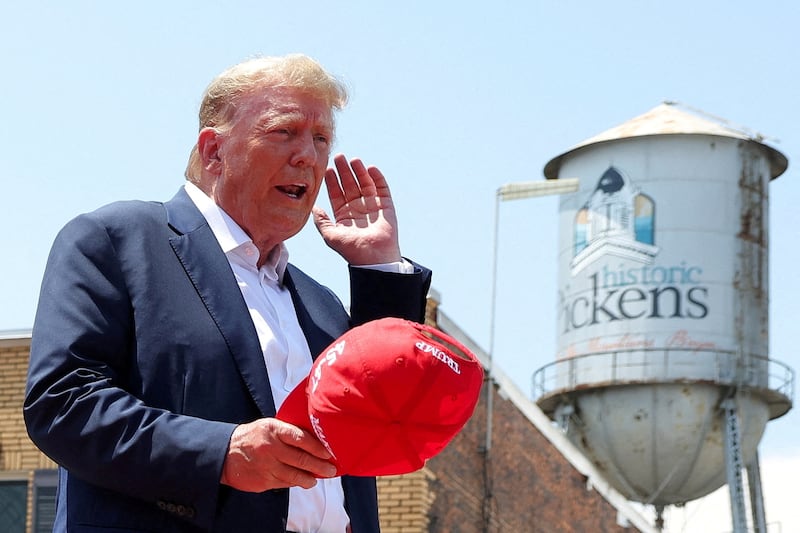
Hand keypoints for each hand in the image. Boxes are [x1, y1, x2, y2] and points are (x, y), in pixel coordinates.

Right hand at [220, 418, 336, 491]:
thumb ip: (288, 430)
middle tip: (331, 469)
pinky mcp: (263, 481)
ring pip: (295, 475)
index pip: (301, 438)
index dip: (318, 447)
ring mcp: (267, 466)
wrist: (226, 453)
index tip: (329, 452)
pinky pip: (285, 483)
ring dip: (310, 478)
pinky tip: (303, 481)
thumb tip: (314, 437)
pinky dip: (296, 483)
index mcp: (274, 430)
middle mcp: (271, 448)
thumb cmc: (253, 436)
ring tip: (318, 478)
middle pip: (301, 459)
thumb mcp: (269, 425)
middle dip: (320, 466)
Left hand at [312, 154, 401, 264]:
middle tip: (339, 157)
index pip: (336, 193)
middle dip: (344, 171)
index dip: (332, 181)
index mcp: (344, 215)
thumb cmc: (351, 249)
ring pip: (365, 183)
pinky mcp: (386, 206)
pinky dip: (377, 178)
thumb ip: (321, 221)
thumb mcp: (330, 235)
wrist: (373, 258)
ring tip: (353, 160)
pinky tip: (370, 168)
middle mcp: (357, 208)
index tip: (327, 169)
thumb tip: (313, 207)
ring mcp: (372, 206)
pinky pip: (382, 188)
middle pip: (350, 185)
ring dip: (359, 171)